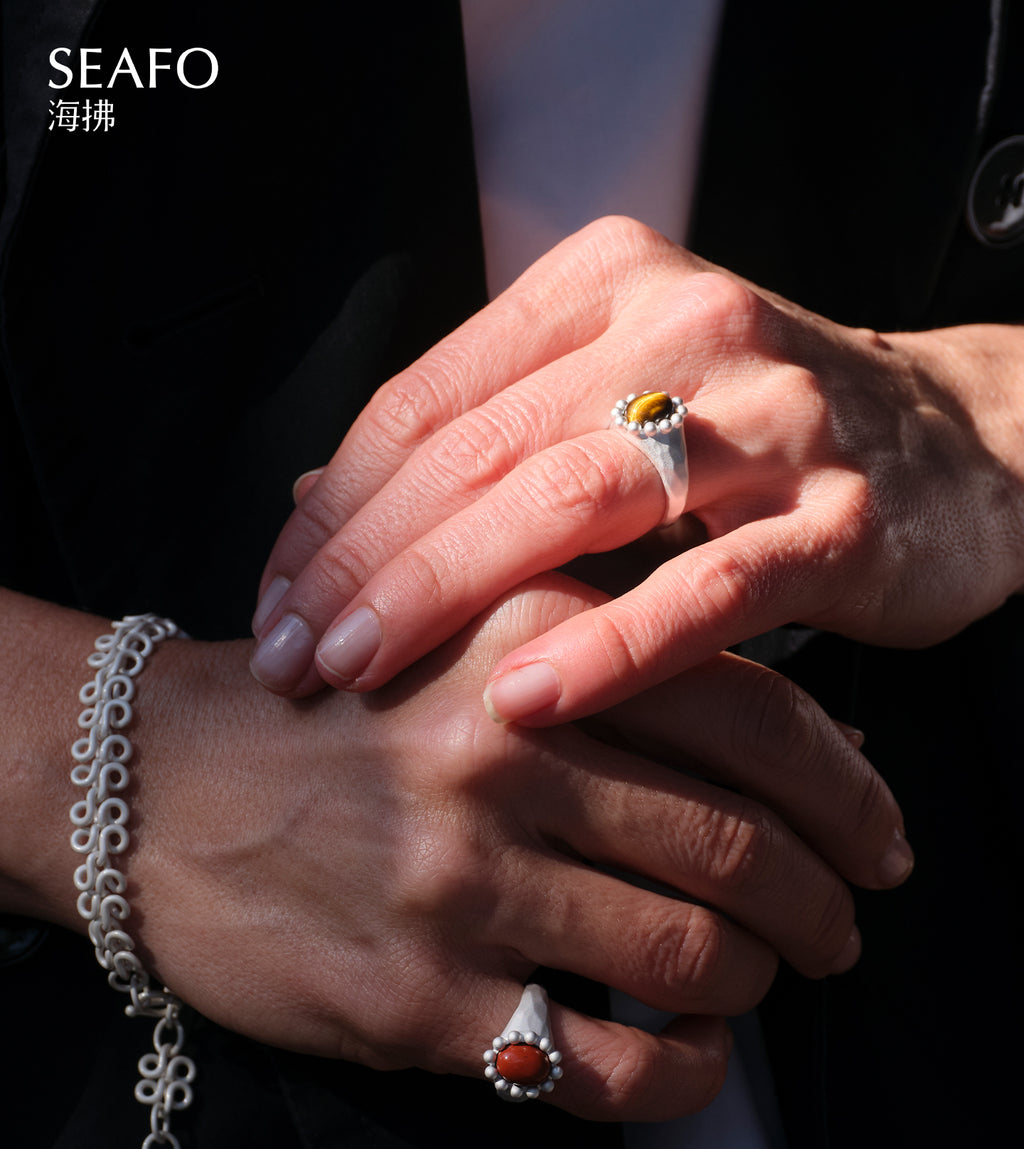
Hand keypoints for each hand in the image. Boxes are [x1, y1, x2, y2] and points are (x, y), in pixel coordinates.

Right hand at [33, 578, 906, 1121]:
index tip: (881, 838)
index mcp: (530, 644)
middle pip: (742, 847)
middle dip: (824, 905)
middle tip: (840, 928)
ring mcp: (460, 883)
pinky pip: (602, 1064)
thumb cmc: (332, 707)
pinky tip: (689, 1057)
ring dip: (757, 984)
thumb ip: (619, 654)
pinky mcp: (416, 998)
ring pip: (693, 957)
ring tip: (757, 983)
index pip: (754, 716)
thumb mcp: (464, 630)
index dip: (849, 789)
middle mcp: (504, 755)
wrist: (155, 783)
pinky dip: (683, 1077)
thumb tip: (812, 735)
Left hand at [250, 216, 1023, 721]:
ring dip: (449, 593)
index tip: (277, 597)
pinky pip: (706, 588)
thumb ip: (485, 435)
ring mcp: (767, 419)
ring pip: (570, 499)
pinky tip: (520, 700)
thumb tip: (318, 500)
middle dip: (366, 562)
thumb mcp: (616, 399)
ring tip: (363, 675)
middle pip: (478, 449)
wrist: (963, 444)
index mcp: (605, 289)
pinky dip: (608, 645)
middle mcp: (679, 328)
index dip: (337, 506)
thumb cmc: (760, 435)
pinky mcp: (838, 517)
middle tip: (293, 655)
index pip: (428, 397)